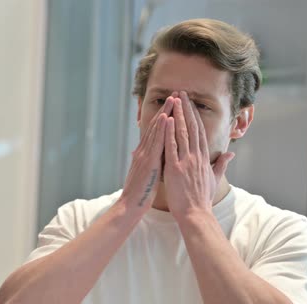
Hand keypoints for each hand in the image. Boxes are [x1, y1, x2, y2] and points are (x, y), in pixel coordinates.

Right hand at [119, 96, 173, 215]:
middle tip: (175, 95)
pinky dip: (161, 129)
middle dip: (166, 110)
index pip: (157, 132)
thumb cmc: (141, 194)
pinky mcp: (148, 162)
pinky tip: (167, 118)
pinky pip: (156, 143)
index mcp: (145, 154)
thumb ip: (153, 163)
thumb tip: (157, 157)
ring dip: (165, 113)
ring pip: (156, 131)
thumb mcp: (148, 175)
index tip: (173, 105)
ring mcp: (145, 155)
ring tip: (173, 99)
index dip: (165, 117)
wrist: (130, 206)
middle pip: (157, 127)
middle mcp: (144, 151)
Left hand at [163, 91, 233, 221]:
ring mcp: (186, 161)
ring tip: (173, 100)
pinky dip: (168, 133)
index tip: (190, 103)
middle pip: (191, 128)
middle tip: (181, 93)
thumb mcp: (214, 179)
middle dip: (186, 109)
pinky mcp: (175, 168)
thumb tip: (231, 155)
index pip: (199, 132)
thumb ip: (221, 165)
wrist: (196, 214)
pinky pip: (171, 147)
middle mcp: (196, 156)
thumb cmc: (202, 198)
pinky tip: (166, 120)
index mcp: (204, 158)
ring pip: (182, 133)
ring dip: (177, 115)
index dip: (195, 116)